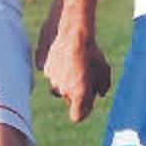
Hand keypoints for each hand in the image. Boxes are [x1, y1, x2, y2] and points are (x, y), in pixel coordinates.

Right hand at [36, 0, 111, 122]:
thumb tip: (99, 93)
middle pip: (69, 97)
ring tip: (75, 58)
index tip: (88, 102)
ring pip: (58, 83)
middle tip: (85, 72)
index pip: (77, 116)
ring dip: (66, 76)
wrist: (73, 29)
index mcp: (77, 94)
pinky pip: (50, 69)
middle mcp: (61, 89)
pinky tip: (64, 52)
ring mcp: (50, 77)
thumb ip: (102, 85)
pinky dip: (56, 64)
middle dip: (76, 88)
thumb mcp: (103, 68)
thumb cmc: (91, 50)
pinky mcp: (42, 65)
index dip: (83, 110)